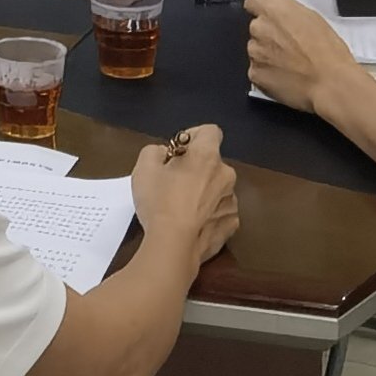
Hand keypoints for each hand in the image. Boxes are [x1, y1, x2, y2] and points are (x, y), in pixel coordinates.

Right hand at [131, 124, 240, 266]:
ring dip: (205, 192)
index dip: (193, 136)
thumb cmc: (159, 201)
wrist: (173, 244)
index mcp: (207, 156)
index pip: (211, 131)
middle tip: (174, 183)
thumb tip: (166, 154)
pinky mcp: (232, 225)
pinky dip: (210, 215)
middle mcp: (226, 175)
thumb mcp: (144, 168)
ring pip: (218, 189)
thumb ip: (155, 151)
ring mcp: (232, 201)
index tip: (177, 151)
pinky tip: (194, 225)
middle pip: (213, 163)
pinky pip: (221, 212)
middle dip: (197, 168)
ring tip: (183, 209)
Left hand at [243, 0, 356, 114]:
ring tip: (292, 63)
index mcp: (273, 10)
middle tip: (291, 45)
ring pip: (256, 49)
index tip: (271, 16)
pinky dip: (268, 72)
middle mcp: (259, 28)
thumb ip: (285, 6)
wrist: (330, 84)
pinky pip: (258, 69)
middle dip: (269, 34)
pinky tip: (287, 75)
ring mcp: (255, 52)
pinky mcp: (255, 74)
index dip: (262, 8)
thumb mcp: (313, 18)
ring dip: (268, 54)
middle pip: (256, 27)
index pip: (253, 1)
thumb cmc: (328, 52)